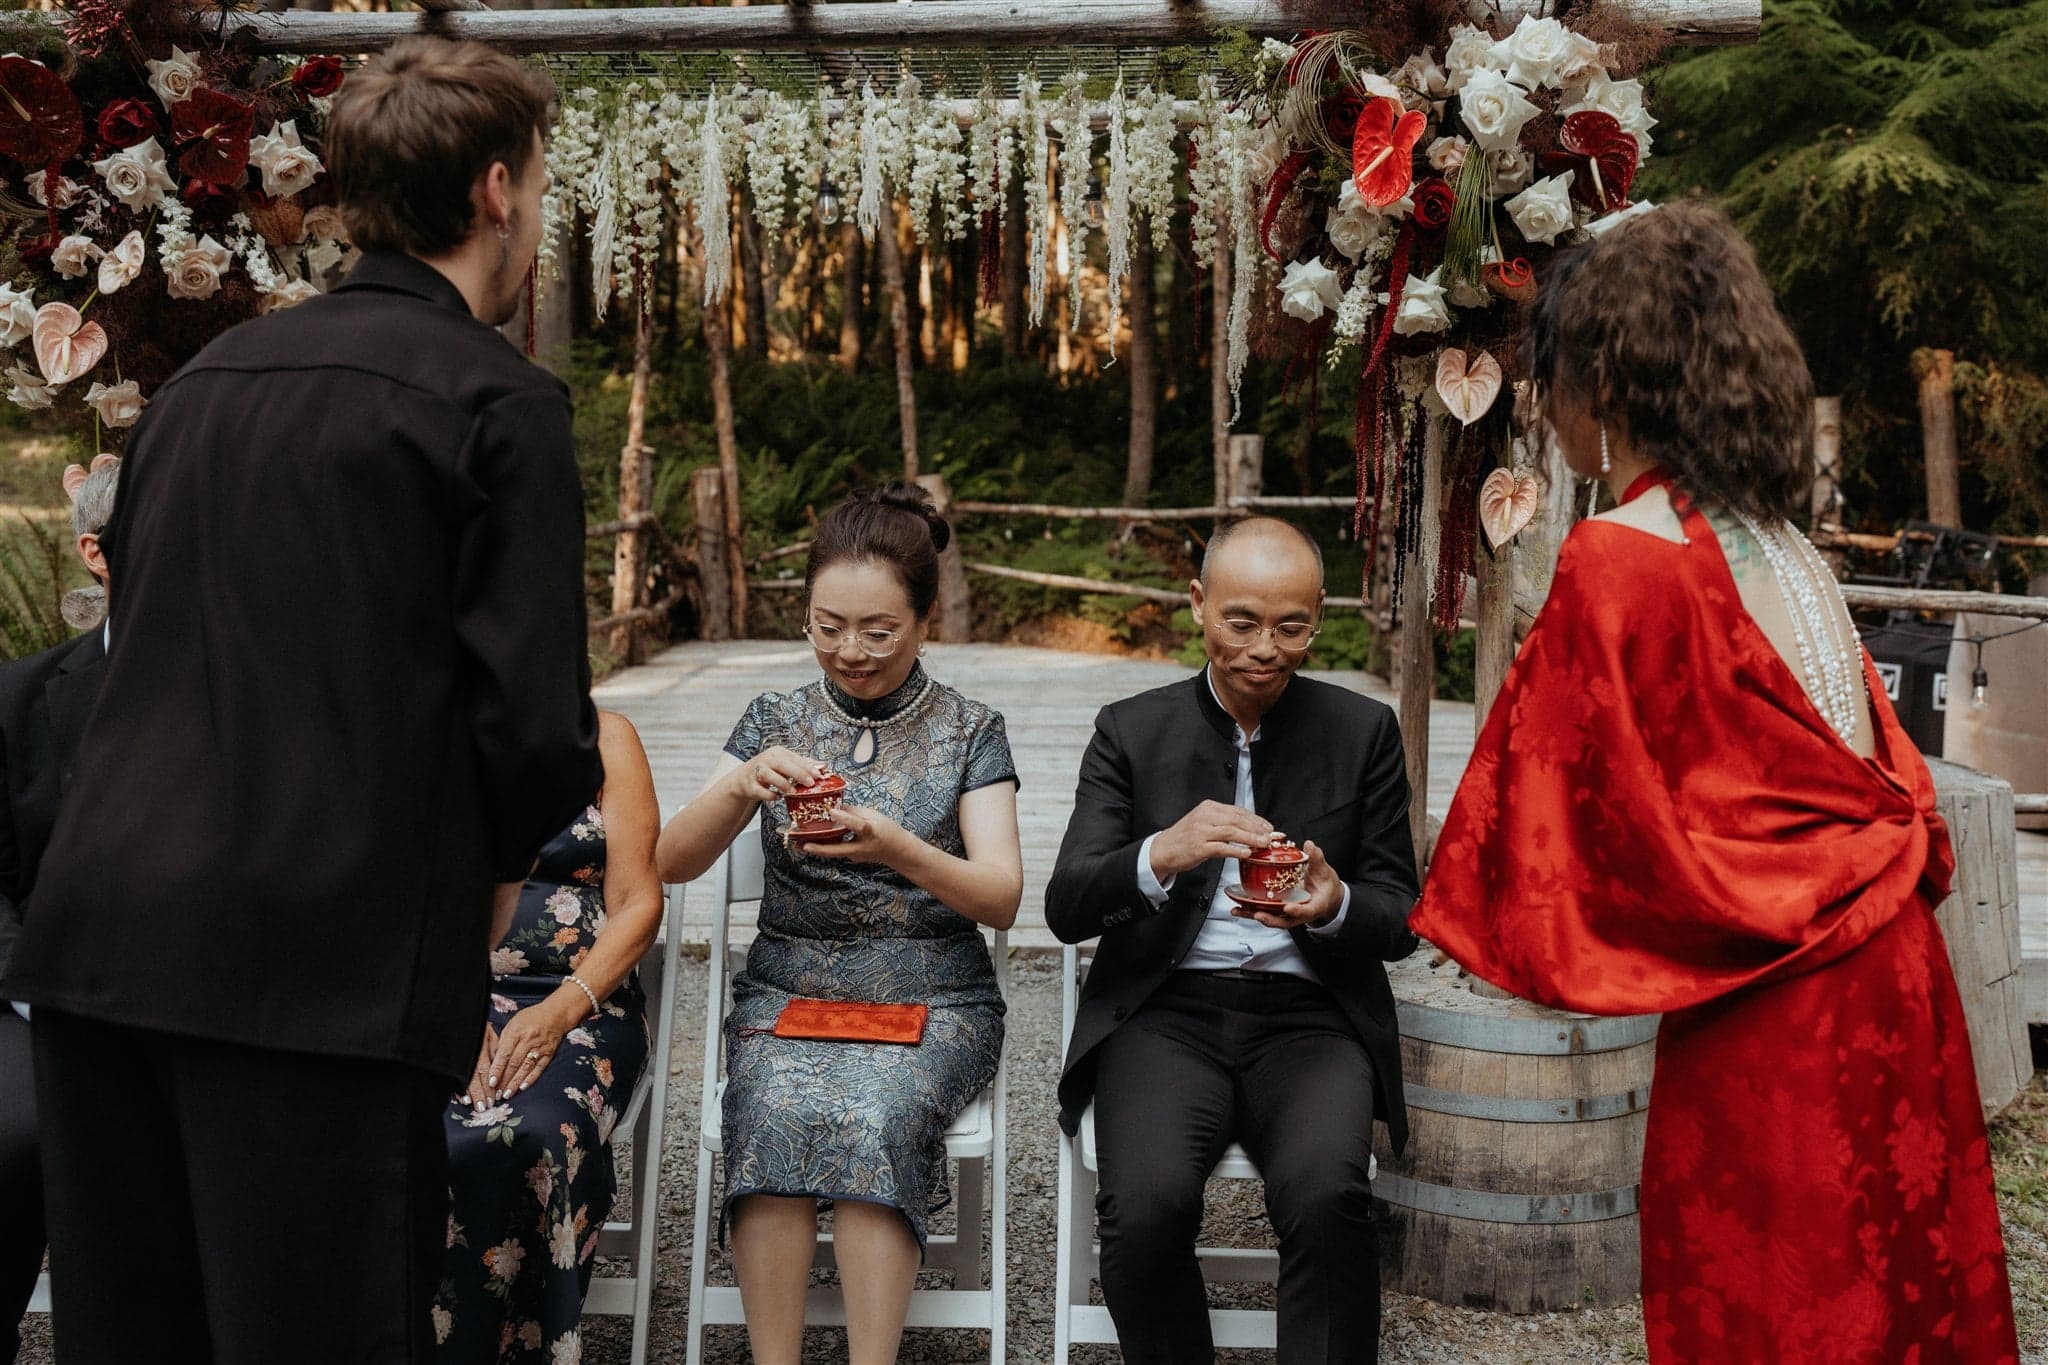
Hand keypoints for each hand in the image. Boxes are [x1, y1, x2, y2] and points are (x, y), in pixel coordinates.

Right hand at [461, 1022, 498, 1111]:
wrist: (461, 1018)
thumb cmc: (480, 1029)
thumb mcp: (490, 1036)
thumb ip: (496, 1052)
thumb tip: (500, 1070)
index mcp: (481, 1050)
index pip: (486, 1071)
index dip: (490, 1086)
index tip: (495, 1099)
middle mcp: (470, 1056)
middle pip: (476, 1078)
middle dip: (481, 1094)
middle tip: (485, 1107)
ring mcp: (460, 1059)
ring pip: (466, 1079)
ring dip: (471, 1094)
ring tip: (474, 1105)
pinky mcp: (452, 1061)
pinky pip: (454, 1077)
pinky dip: (459, 1089)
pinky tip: (462, 1099)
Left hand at [488, 999, 574, 1100]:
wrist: (556, 1014)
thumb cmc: (531, 1018)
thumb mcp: (513, 1023)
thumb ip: (504, 1040)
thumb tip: (494, 1059)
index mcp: (517, 1031)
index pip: (504, 1053)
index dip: (497, 1069)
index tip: (490, 1082)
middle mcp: (528, 1040)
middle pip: (514, 1063)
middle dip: (504, 1080)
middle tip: (496, 1093)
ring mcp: (540, 1047)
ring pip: (525, 1068)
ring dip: (515, 1082)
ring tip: (507, 1094)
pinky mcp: (549, 1053)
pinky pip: (539, 1068)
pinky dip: (530, 1078)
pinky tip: (523, 1087)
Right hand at [732, 746, 828, 803]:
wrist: (743, 779)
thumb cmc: (769, 771)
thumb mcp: (785, 764)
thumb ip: (803, 764)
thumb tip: (824, 765)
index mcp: (777, 753)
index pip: (794, 758)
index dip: (807, 766)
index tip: (819, 775)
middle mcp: (766, 760)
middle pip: (782, 764)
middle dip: (798, 773)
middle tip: (810, 783)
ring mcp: (756, 772)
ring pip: (769, 775)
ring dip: (783, 784)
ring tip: (794, 792)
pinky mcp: (749, 785)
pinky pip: (760, 790)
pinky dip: (770, 795)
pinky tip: (777, 797)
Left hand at [795, 803, 906, 867]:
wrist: (897, 851)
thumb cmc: (887, 830)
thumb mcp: (873, 816)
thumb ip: (853, 812)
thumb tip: (833, 807)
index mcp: (871, 833)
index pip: (858, 826)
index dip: (845, 819)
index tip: (832, 812)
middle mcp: (861, 847)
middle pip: (837, 850)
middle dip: (818, 848)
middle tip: (801, 844)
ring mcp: (855, 856)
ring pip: (833, 852)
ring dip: (816, 848)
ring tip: (797, 842)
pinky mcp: (852, 857)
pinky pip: (835, 850)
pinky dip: (823, 845)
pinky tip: (810, 840)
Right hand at [1149, 800, 1278, 881]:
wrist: (1164, 849)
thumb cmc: (1186, 837)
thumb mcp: (1205, 822)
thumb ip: (1225, 823)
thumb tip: (1252, 829)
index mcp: (1209, 807)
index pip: (1238, 811)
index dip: (1257, 819)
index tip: (1270, 827)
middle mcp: (1205, 817)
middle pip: (1237, 820)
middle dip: (1257, 828)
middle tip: (1271, 836)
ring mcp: (1201, 832)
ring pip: (1231, 832)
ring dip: (1250, 838)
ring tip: (1264, 844)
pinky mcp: (1198, 847)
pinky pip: (1221, 848)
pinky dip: (1236, 850)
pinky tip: (1247, 853)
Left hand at [1234, 839, 1343, 930]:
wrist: (1326, 895)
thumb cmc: (1325, 885)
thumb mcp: (1325, 871)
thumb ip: (1317, 859)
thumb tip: (1310, 846)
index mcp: (1314, 906)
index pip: (1306, 911)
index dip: (1297, 911)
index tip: (1289, 907)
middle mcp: (1299, 913)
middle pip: (1284, 921)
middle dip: (1270, 919)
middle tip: (1258, 914)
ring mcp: (1288, 913)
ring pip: (1271, 918)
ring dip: (1255, 915)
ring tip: (1240, 910)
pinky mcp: (1279, 910)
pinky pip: (1265, 912)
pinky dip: (1251, 911)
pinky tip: (1238, 907)